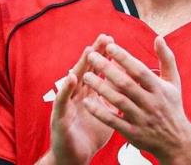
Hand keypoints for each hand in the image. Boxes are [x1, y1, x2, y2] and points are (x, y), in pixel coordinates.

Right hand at [38, 34, 115, 164]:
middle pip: (86, 69)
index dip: (104, 56)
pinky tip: (71, 78)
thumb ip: (115, 97)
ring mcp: (68, 104)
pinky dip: (66, 89)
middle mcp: (78, 94)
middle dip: (95, 53)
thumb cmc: (91, 134)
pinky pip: (62, 101)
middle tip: (104, 37)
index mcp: (90, 92)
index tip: (113, 40)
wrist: (76, 158)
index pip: (97, 69)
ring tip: (88, 50)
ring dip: (81, 64)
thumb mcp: (107, 112)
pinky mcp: (59, 117)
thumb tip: (130, 84)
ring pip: (73, 80)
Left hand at [82, 36, 190, 163]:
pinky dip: (100, 112)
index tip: (108, 47)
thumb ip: (166, 58)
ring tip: (86, 76)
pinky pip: (114, 121)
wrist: (176, 141)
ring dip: (101, 88)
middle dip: (107, 69)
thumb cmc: (172, 105)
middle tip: (91, 56)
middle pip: (126, 84)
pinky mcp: (132, 133)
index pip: (139, 70)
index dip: (124, 58)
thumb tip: (158, 38)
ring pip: (118, 101)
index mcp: (159, 88)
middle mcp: (150, 102)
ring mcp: (141, 119)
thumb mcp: (174, 81)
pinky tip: (87, 102)